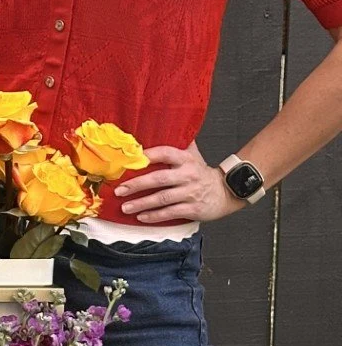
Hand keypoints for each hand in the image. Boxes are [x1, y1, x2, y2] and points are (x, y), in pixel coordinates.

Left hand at [112, 141, 242, 224]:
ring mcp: (190, 192)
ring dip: (141, 203)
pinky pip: (170, 212)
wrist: (225, 192)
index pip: (165, 153)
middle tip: (119, 190)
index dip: (149, 155)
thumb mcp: (193, 155)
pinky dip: (154, 216)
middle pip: (159, 178)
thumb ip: (178, 144)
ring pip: (162, 198)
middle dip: (137, 184)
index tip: (132, 160)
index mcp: (186, 159)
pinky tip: (141, 217)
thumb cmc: (202, 173)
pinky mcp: (192, 208)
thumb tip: (159, 128)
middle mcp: (188, 175)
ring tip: (125, 207)